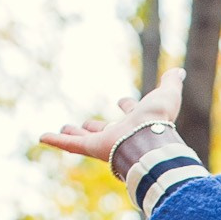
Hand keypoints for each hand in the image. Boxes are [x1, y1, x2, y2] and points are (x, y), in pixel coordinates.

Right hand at [40, 68, 180, 162]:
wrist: (149, 138)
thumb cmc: (159, 118)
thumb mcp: (167, 95)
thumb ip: (171, 83)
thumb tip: (179, 71)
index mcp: (138, 120)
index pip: (131, 112)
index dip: (128, 106)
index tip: (123, 101)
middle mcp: (121, 133)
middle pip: (105, 129)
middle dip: (96, 126)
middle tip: (87, 123)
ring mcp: (105, 142)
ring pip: (86, 138)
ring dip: (75, 134)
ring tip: (65, 129)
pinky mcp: (92, 148)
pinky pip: (70, 146)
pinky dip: (55, 141)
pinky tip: (42, 137)